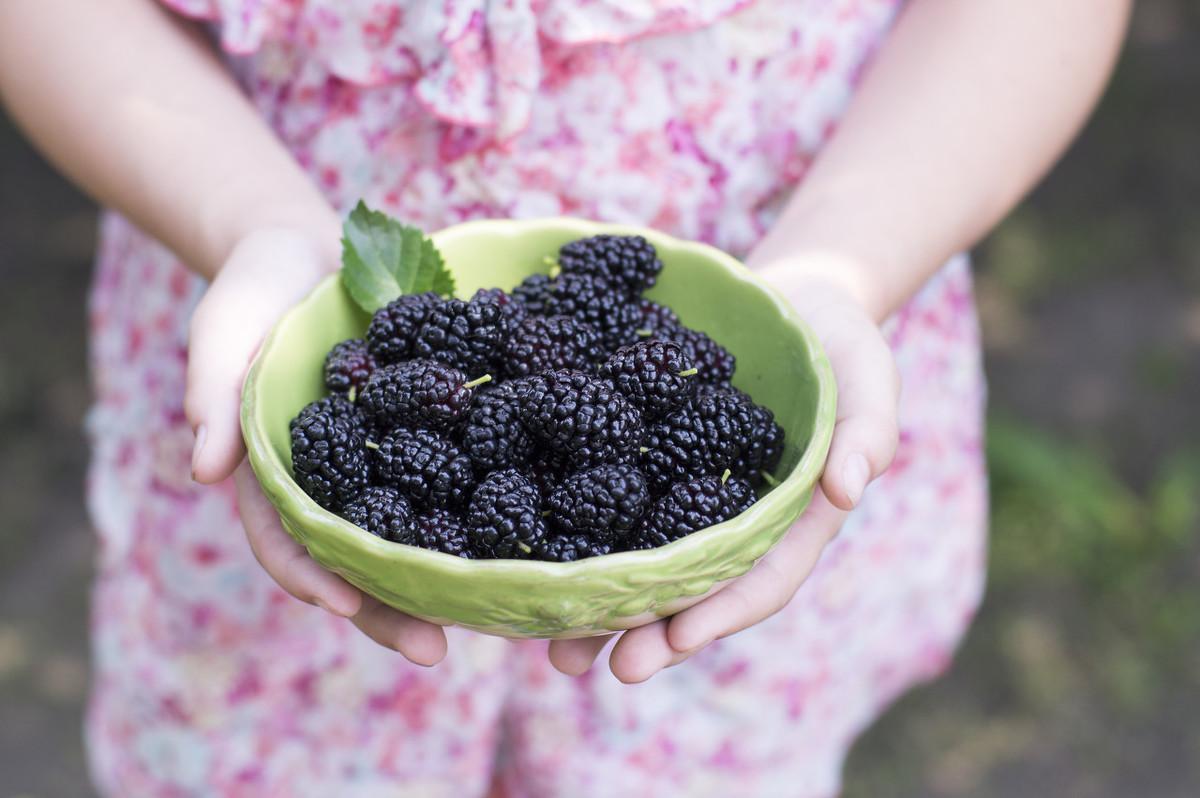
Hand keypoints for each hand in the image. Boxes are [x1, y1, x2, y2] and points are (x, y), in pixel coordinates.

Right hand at [185, 226, 447, 666]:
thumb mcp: (223, 332)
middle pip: (356, 559)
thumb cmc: (253, 294)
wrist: (310, 252)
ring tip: (486, 616)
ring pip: (410, 534)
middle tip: (433, 650)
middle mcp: (332, 482)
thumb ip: (213, 394)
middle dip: (389, 609)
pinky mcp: (424, 432)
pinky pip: (453, 478)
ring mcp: (380, 462)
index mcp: (275, 473)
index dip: (310, 576)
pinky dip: (479, 509)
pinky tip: (520, 535)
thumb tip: (203, 470)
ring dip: (441, 577)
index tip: (345, 605)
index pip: (284, 541)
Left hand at [548, 264, 899, 681]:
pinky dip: (574, 535)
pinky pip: (611, 503)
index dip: (720, 613)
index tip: (677, 640)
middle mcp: (733, 521)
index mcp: (790, 519)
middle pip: (691, 590)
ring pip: (644, 563)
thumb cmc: (841, 341)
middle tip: (599, 667)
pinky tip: (532, 560)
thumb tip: (849, 489)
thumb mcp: (870, 376)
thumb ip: (869, 430)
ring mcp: (687, 495)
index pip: (760, 580)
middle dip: (648, 632)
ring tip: (553, 648)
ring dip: (601, 608)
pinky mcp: (649, 460)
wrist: (789, 299)